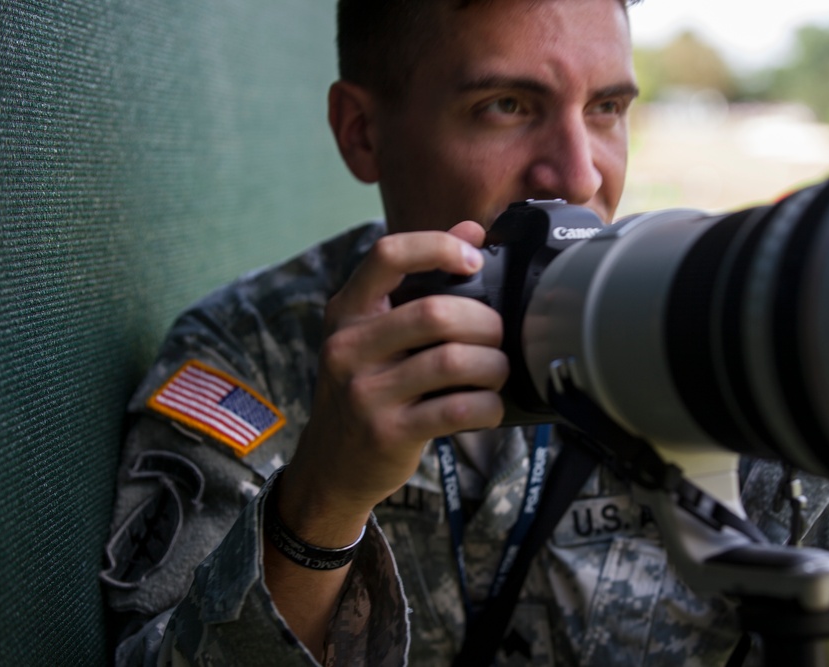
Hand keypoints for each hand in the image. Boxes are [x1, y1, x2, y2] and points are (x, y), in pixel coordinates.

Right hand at [279, 221, 508, 543]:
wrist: (330, 466)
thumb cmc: (364, 389)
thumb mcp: (372, 334)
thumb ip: (418, 281)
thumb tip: (472, 229)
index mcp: (346, 312)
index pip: (388, 255)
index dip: (438, 246)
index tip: (474, 260)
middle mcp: (347, 348)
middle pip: (436, 313)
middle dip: (485, 322)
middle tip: (498, 335)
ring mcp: (364, 393)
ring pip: (453, 362)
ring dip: (493, 365)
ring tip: (498, 370)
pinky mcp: (387, 434)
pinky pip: (457, 410)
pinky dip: (487, 405)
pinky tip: (489, 405)